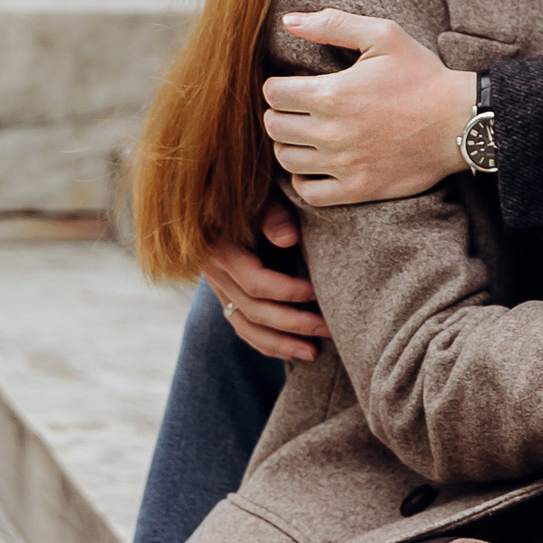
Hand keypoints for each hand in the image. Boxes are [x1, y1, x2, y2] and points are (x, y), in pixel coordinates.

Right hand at [199, 201, 329, 360]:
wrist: (221, 192)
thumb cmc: (252, 189)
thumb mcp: (261, 194)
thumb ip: (273, 214)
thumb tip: (289, 239)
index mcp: (220, 248)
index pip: (254, 282)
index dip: (287, 292)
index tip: (317, 292)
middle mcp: (214, 272)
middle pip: (252, 310)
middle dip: (293, 323)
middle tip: (328, 329)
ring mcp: (218, 286)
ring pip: (245, 326)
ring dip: (280, 344)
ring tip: (313, 353)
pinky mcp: (225, 294)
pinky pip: (241, 327)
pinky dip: (265, 343)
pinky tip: (291, 351)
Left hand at [262, 14, 477, 204]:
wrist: (461, 122)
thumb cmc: (423, 75)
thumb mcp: (384, 35)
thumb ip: (333, 24)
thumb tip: (288, 21)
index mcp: (332, 94)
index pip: (273, 94)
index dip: (277, 86)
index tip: (291, 85)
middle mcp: (332, 133)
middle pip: (274, 128)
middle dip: (280, 114)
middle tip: (297, 109)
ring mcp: (345, 165)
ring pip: (287, 160)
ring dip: (289, 145)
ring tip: (305, 134)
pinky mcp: (359, 189)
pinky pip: (310, 193)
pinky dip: (303, 180)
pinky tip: (316, 164)